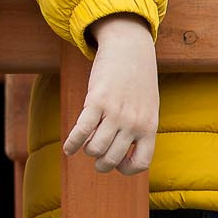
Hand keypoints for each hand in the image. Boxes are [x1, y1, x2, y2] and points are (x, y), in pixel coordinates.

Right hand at [66, 15, 159, 174]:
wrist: (131, 49)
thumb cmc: (138, 82)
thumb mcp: (147, 107)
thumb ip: (139, 129)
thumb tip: (120, 156)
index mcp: (149, 126)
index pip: (140, 163)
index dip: (125, 169)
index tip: (117, 162)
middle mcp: (134, 122)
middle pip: (111, 160)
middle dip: (100, 163)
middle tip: (96, 154)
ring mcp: (116, 112)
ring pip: (95, 149)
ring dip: (87, 150)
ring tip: (87, 142)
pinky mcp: (97, 101)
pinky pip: (81, 131)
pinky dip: (72, 144)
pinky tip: (68, 148)